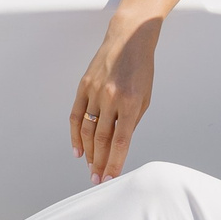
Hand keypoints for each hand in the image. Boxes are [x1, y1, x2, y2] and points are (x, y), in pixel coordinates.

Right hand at [70, 18, 158, 183]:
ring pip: (87, 130)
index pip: (120, 142)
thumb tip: (119, 145)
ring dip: (88, 153)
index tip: (110, 179)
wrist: (129, 39)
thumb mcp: (145, 98)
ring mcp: (94, 92)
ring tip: (90, 168)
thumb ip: (132, 121)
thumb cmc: (141, 69)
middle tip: (97, 180)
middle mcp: (110, 98)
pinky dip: (75, 135)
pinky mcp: (83, 86)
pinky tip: (77, 150)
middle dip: (99, 163)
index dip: (114, 163)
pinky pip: (76, 116)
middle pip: (101, 140)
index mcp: (130, 103)